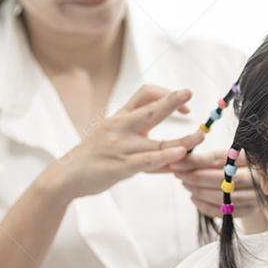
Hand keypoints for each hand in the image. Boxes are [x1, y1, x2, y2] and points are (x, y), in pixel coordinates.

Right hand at [44, 85, 204, 201]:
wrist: (67, 176)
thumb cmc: (96, 156)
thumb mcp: (115, 136)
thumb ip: (141, 134)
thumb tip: (172, 141)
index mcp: (121, 116)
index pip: (144, 93)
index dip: (166, 94)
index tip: (185, 103)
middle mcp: (120, 127)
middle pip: (150, 109)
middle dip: (171, 100)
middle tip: (189, 92)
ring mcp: (120, 147)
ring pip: (156, 142)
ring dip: (182, 140)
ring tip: (200, 137)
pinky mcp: (119, 166)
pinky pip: (146, 161)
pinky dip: (165, 158)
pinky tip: (180, 155)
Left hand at [165, 148, 264, 219]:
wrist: (260, 183)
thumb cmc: (239, 166)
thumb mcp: (230, 156)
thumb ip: (210, 157)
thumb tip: (180, 154)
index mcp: (251, 157)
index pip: (218, 159)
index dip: (195, 161)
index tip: (176, 162)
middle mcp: (257, 176)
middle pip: (221, 179)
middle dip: (195, 177)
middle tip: (177, 174)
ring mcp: (255, 196)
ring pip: (222, 197)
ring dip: (198, 191)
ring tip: (185, 183)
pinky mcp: (250, 210)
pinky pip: (224, 212)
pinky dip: (205, 206)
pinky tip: (194, 198)